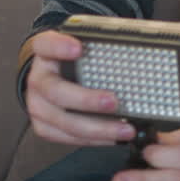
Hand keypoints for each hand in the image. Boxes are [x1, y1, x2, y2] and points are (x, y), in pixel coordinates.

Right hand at [23, 31, 136, 145]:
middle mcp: (38, 78)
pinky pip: (67, 137)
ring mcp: (38, 105)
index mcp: (45, 52)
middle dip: (87, 100)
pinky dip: (93, 140)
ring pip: (64, 121)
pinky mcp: (43, 126)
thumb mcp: (80, 45)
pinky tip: (113, 137)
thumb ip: (99, 44)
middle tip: (114, 101)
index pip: (45, 44)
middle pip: (55, 91)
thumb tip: (142, 40)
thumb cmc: (72, 61)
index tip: (79, 48)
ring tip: (124, 129)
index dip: (59, 46)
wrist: (53, 76)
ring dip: (97, 128)